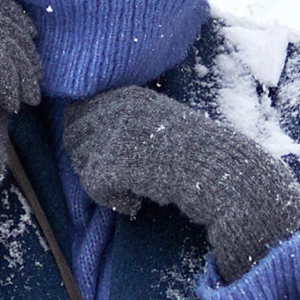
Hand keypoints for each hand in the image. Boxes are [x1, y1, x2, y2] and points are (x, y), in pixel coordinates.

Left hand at [63, 86, 299, 282]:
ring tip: (131, 190)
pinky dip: (112, 201)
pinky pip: (93, 186)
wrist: (225, 175)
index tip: (114, 158)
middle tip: (119, 178)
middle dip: (89, 161)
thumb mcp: (159, 123)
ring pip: (82, 163)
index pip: (78, 111)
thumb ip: (123, 120)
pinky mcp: (119, 162)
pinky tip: (135, 204)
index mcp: (128, 94)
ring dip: (101, 183)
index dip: (87, 139)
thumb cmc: (195, 154)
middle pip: (73, 135)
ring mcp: (118, 133)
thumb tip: (78, 125)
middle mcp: (120, 108)